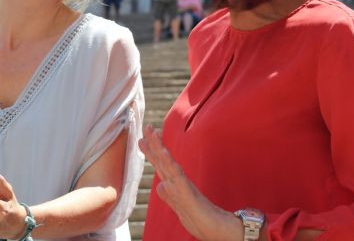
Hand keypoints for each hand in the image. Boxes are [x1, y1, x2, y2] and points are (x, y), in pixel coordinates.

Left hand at [139, 125, 243, 240]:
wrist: (209, 226)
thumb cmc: (196, 214)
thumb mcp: (176, 203)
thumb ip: (168, 194)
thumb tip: (160, 187)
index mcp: (173, 182)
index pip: (160, 163)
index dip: (152, 150)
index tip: (143, 137)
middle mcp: (176, 180)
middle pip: (162, 158)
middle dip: (153, 142)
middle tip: (147, 126)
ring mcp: (180, 184)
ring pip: (167, 162)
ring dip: (159, 147)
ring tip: (152, 133)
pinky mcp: (185, 190)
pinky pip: (176, 174)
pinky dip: (169, 163)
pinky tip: (163, 153)